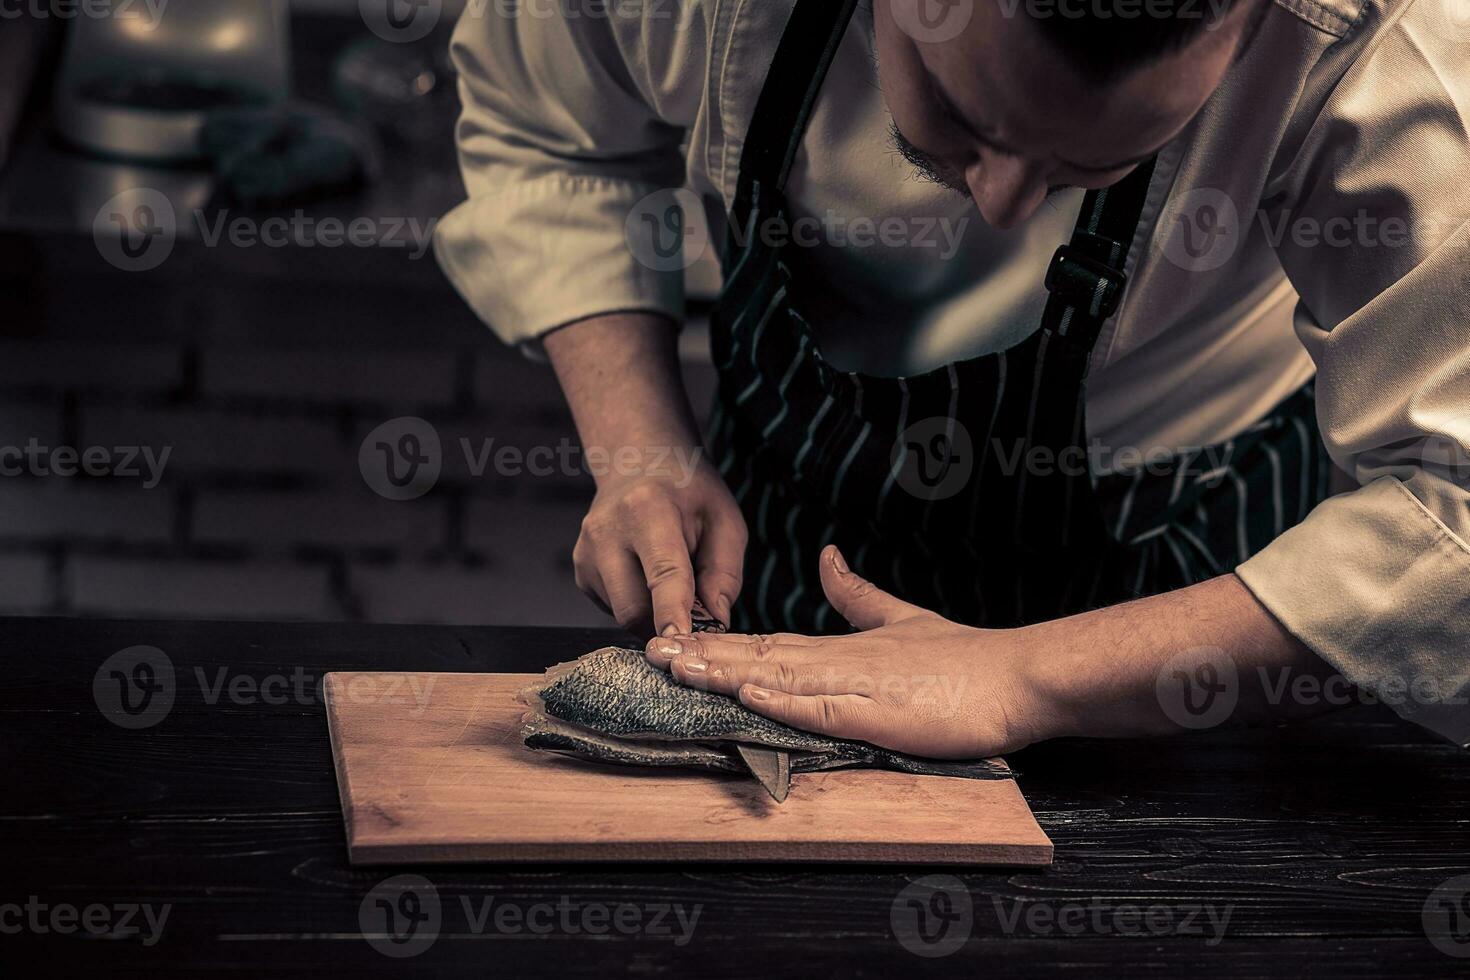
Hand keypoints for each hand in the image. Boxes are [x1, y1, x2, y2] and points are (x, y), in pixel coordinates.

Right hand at [574, 458, 746, 637]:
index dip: (672, 613)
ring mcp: (587, 551)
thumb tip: (714, 622)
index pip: (662, 573)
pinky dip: (637, 604)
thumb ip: (725, 574)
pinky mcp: (581, 569)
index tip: (680, 643)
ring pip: (621, 613)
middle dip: (666, 624)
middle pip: (633, 607)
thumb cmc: (688, 493)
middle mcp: (607, 530)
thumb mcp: (724, 521)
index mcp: (648, 510)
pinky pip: (613, 608)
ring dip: (652, 614)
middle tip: (694, 616)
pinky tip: (646, 576)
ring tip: (670, 581)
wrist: (640, 463)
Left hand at [644, 545, 1050, 758]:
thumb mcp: (900, 618)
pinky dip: (785, 702)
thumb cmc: (962, 658)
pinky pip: (824, 708)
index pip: (766, 642)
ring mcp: (858, 686)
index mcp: (841, 646)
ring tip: (679, 667)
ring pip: (780, 677)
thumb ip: (858, 594)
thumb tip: (826, 557)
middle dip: (703, 655)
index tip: (673, 638)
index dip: (718, 641)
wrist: (1017, 676)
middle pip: (759, 655)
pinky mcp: (880, 712)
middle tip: (649, 650)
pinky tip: (749, 694)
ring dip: (726, 673)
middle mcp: (840, 661)